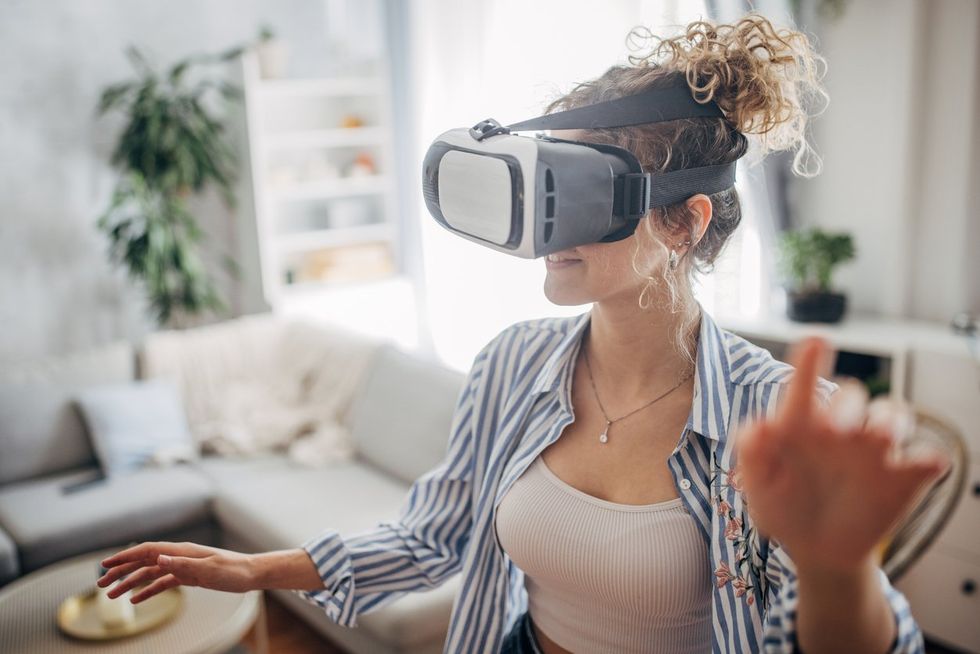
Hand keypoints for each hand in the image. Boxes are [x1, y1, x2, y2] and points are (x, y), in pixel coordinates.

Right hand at [97, 541, 257, 603]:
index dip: (125, 556)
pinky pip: (163, 583)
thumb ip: (183, 564)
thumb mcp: (208, 568)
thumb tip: (159, 557)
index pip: (147, 550)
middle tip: (100, 584)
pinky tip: (136, 600)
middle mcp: (179, 556)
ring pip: (150, 573)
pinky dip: (148, 590)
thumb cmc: (233, 570)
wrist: (250, 574)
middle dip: (121, 571)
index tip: (105, 564)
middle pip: (144, 562)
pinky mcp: (189, 577)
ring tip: (111, 595)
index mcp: (182, 551)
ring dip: (130, 583)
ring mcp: (183, 566)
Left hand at [735, 337, 948, 575]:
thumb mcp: (760, 485)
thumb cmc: (784, 507)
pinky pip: (926, 460)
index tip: (816, 341)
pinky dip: (928, 459)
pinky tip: (925, 464)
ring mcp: (875, 451)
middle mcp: (842, 429)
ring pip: (894, 414)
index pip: (805, 385)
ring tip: (881, 436)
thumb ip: (752, 454)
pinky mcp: (904, 478)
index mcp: (802, 424)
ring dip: (891, 420)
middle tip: (834, 428)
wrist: (816, 549)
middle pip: (853, 395)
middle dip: (847, 404)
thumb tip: (754, 426)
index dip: (810, 361)